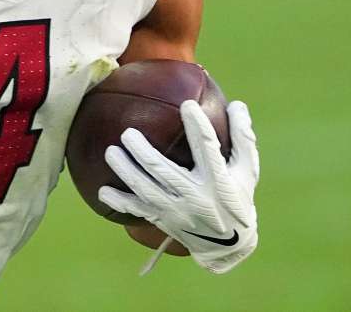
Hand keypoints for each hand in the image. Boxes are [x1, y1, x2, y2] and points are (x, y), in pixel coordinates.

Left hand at [99, 100, 259, 273]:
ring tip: (110, 152)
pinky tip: (102, 190)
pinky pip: (138, 211)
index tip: (187, 105)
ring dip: (125, 171)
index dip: (198, 127)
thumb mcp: (248, 171)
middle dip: (143, 152)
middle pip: (164, 171)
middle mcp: (196, 198)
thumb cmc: (238, 198)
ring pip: (146, 190)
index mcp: (219, 182)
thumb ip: (243, 138)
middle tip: (127, 132)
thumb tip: (237, 105)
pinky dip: (119, 201)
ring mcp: (177, 212)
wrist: (229, 246)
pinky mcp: (164, 221)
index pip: (207, 149)